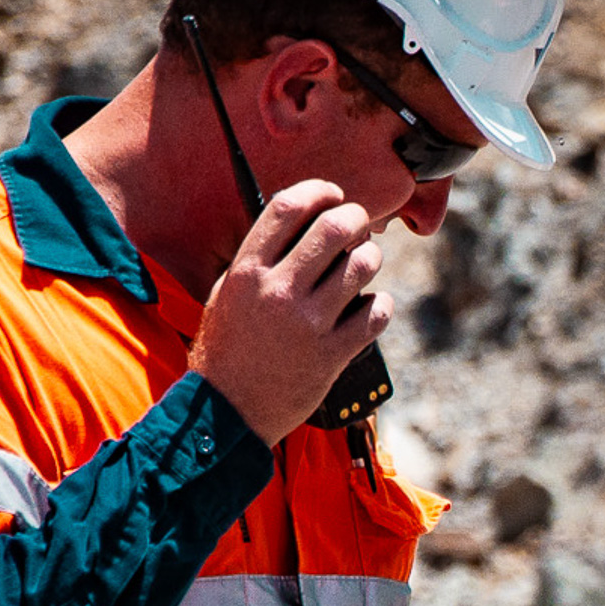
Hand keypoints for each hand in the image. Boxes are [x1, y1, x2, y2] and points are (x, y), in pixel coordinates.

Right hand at [190, 180, 393, 446]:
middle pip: (335, 227)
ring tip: (364, 265)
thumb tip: (296, 225)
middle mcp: (278, 292)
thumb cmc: (224, 352)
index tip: (331, 195)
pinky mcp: (332, 355)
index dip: (319, 191)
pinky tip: (369, 307)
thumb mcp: (224, 296)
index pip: (289, 207)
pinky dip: (380, 305)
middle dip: (355, 219)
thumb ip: (257, 260)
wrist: (226, 414)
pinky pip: (376, 313)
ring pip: (363, 265)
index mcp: (248, 272)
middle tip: (357, 227)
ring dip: (371, 257)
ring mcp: (308, 324)